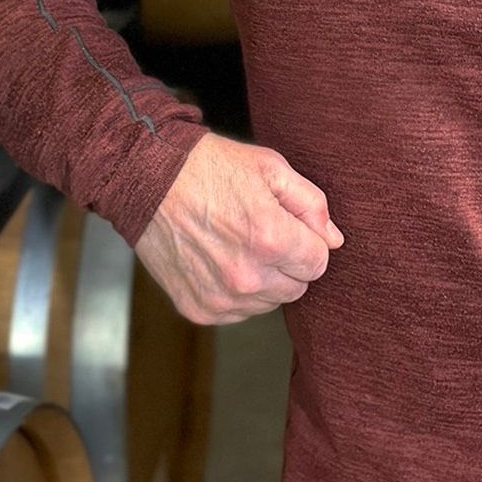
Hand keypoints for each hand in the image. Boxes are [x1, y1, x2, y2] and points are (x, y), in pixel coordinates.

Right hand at [134, 130, 344, 324]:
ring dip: (264, 280)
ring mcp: (220, 298)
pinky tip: (219, 259)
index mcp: (270, 239)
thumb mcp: (271, 168)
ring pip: (268, 303)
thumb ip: (312, 205)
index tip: (287, 224)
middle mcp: (247, 277)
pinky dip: (235, 292)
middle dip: (288, 262)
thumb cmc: (211, 168)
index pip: (319, 262)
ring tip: (237, 243)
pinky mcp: (199, 309)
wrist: (148, 181)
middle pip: (297, 288)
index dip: (307, 241)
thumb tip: (334, 240)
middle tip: (261, 231)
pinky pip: (238, 312)